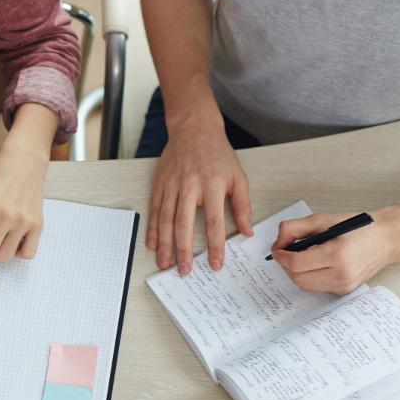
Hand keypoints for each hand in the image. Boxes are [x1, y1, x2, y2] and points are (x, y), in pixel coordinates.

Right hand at [147, 113, 252, 272]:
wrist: (194, 129)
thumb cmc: (218, 154)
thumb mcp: (238, 177)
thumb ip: (242, 206)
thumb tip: (246, 232)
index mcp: (212, 185)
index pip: (214, 222)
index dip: (215, 245)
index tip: (216, 263)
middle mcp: (190, 186)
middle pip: (184, 224)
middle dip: (183, 250)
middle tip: (185, 270)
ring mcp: (172, 185)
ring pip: (166, 220)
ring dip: (164, 244)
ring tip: (165, 263)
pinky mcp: (160, 184)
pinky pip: (155, 210)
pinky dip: (152, 229)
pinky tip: (152, 244)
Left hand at [271, 209, 399, 293]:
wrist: (386, 239)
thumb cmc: (358, 227)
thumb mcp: (323, 219)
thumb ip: (294, 228)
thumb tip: (277, 243)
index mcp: (337, 254)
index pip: (296, 263)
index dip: (281, 256)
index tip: (277, 249)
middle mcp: (341, 274)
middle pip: (297, 278)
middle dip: (286, 265)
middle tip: (287, 252)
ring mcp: (344, 285)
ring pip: (304, 285)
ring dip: (296, 272)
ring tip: (301, 257)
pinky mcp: (345, 290)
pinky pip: (317, 287)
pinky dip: (310, 276)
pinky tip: (317, 263)